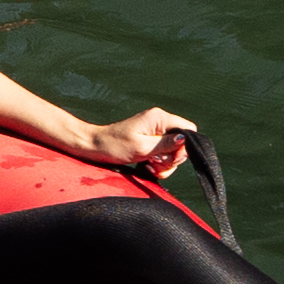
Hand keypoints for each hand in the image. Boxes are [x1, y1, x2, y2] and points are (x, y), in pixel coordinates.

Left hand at [84, 106, 198, 177]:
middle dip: (172, 158)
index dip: (185, 146)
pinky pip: (163, 153)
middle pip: (182, 142)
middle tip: (156, 163)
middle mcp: (159, 122)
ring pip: (173, 150)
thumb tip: (184, 139)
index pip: (188, 129)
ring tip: (150, 165)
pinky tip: (147, 165)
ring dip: (165, 163)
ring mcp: (155, 131)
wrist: (94, 146)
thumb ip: (165, 144)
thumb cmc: (114, 146)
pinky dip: (158, 162)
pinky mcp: (150, 140)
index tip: (170, 157)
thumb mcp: (142, 148)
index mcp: (159, 118)